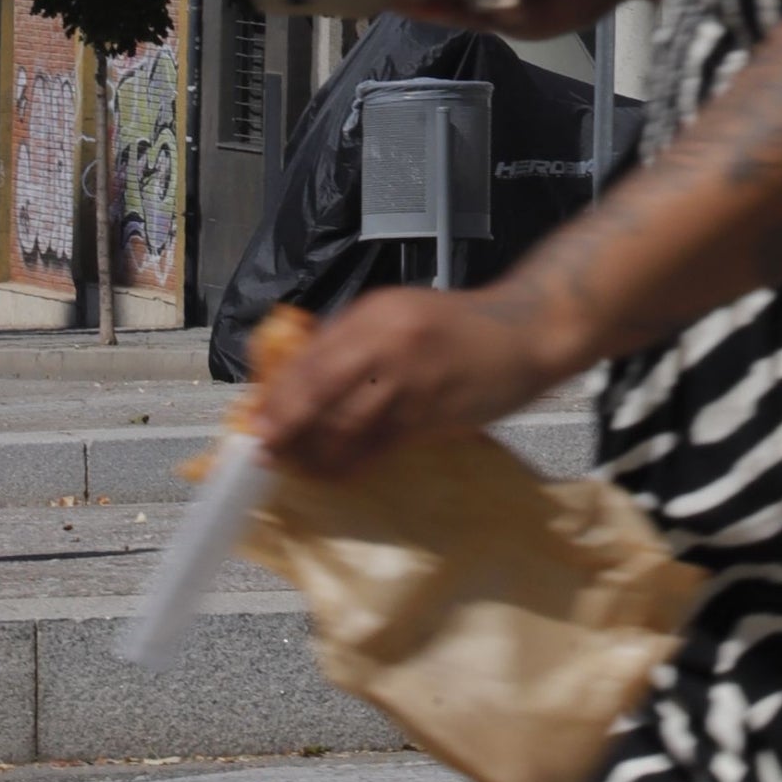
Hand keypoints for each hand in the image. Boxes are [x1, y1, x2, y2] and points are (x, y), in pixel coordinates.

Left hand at [246, 288, 560, 479]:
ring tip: (296, 468)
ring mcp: (408, 377)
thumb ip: (359, 342)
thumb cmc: (464, 329)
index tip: (255, 418)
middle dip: (284, 424)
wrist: (526, 332)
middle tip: (263, 451)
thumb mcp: (405, 317)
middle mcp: (386, 338)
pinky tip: (335, 471)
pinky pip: (375, 446)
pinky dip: (348, 464)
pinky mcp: (429, 413)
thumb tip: (305, 381)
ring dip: (312, 452)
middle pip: (316, 388)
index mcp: (375, 310)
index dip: (277, 392)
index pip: (310, 355)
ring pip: (342, 423)